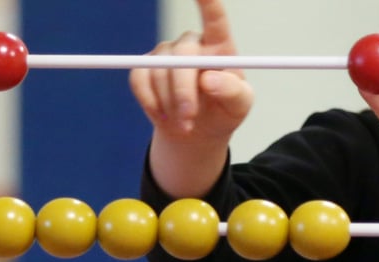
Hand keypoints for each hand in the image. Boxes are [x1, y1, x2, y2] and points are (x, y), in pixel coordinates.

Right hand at [129, 0, 252, 140]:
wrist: (197, 132)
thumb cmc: (223, 112)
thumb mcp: (238, 106)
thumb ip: (232, 92)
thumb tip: (210, 80)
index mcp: (219, 46)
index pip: (214, 17)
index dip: (207, 1)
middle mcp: (190, 43)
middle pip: (182, 56)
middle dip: (184, 91)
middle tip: (189, 118)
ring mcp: (165, 53)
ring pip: (160, 73)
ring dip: (170, 105)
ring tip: (185, 125)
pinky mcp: (144, 67)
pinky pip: (139, 80)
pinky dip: (150, 102)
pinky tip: (163, 116)